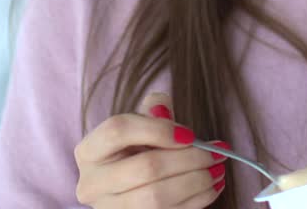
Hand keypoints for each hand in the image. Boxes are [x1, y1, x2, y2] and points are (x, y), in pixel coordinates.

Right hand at [74, 92, 228, 207]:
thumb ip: (151, 112)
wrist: (128, 192)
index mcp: (89, 151)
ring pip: (156, 197)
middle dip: (189, 159)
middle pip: (145, 167)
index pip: (118, 130)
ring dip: (196, 182)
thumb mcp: (138, 128)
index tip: (190, 134)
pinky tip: (211, 187)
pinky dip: (196, 201)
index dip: (158, 129)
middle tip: (215, 153)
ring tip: (217, 170)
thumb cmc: (135, 154)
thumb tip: (163, 107)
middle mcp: (92, 184)